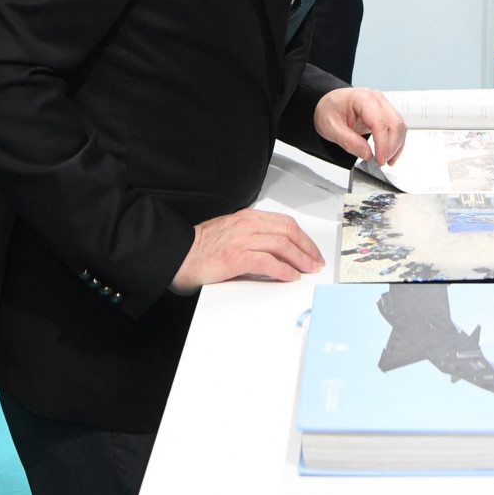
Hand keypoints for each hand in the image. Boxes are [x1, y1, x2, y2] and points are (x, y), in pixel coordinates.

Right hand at [169, 208, 323, 293]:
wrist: (177, 255)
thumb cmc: (201, 248)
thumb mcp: (231, 233)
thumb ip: (253, 236)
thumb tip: (277, 250)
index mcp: (247, 218)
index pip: (285, 223)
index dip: (303, 237)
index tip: (311, 250)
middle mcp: (246, 225)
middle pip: (288, 231)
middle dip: (307, 247)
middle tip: (316, 261)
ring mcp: (241, 240)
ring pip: (281, 244)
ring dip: (300, 259)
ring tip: (308, 269)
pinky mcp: (235, 257)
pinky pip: (267, 262)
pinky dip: (283, 270)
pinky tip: (290, 276)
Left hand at [315, 87, 405, 165]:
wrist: (326, 102)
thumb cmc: (328, 110)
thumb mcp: (330, 128)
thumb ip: (349, 142)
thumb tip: (367, 154)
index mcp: (363, 98)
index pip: (380, 123)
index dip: (383, 145)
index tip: (380, 160)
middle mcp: (376, 99)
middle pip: (395, 124)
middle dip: (392, 146)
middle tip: (382, 162)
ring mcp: (382, 104)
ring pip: (399, 126)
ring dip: (397, 145)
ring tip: (387, 160)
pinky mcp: (384, 112)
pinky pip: (396, 127)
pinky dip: (396, 141)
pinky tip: (390, 153)